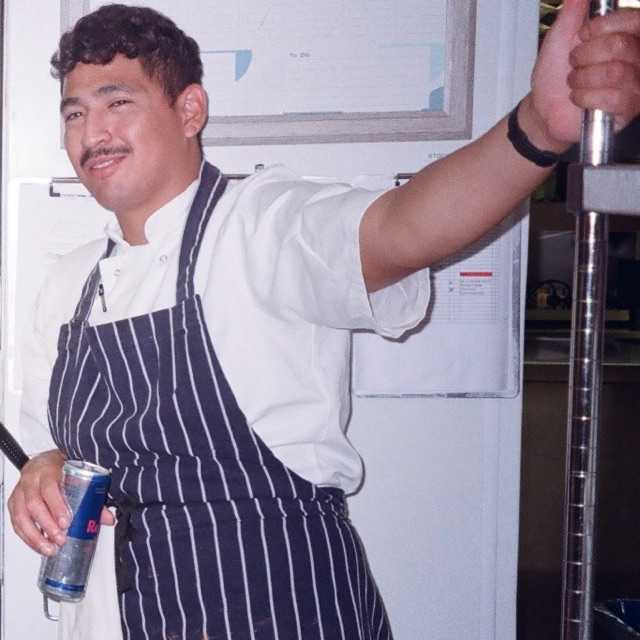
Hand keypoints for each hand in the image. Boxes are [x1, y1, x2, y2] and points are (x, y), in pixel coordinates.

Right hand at [7, 450, 114, 555]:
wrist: (46, 460)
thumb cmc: (63, 468)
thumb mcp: (79, 475)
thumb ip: (93, 496)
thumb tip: (109, 518)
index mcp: (49, 469)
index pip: (50, 488)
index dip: (57, 507)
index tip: (66, 522)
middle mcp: (32, 479)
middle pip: (34, 504)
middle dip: (47, 525)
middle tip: (60, 538)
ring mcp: (21, 491)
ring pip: (21, 516)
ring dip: (35, 536)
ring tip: (49, 548)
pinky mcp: (14, 502)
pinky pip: (16, 522)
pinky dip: (27, 536)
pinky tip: (38, 545)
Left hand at [526, 0, 639, 149]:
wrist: (543, 110)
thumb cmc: (554, 76)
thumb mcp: (558, 39)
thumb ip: (571, 14)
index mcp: (625, 35)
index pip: (634, 19)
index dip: (603, 26)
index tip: (582, 36)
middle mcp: (636, 58)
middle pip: (621, 45)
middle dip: (585, 55)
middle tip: (573, 64)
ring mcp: (635, 85)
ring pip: (616, 72)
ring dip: (583, 78)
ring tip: (574, 82)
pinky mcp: (628, 109)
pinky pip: (613, 98)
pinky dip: (586, 97)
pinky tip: (579, 98)